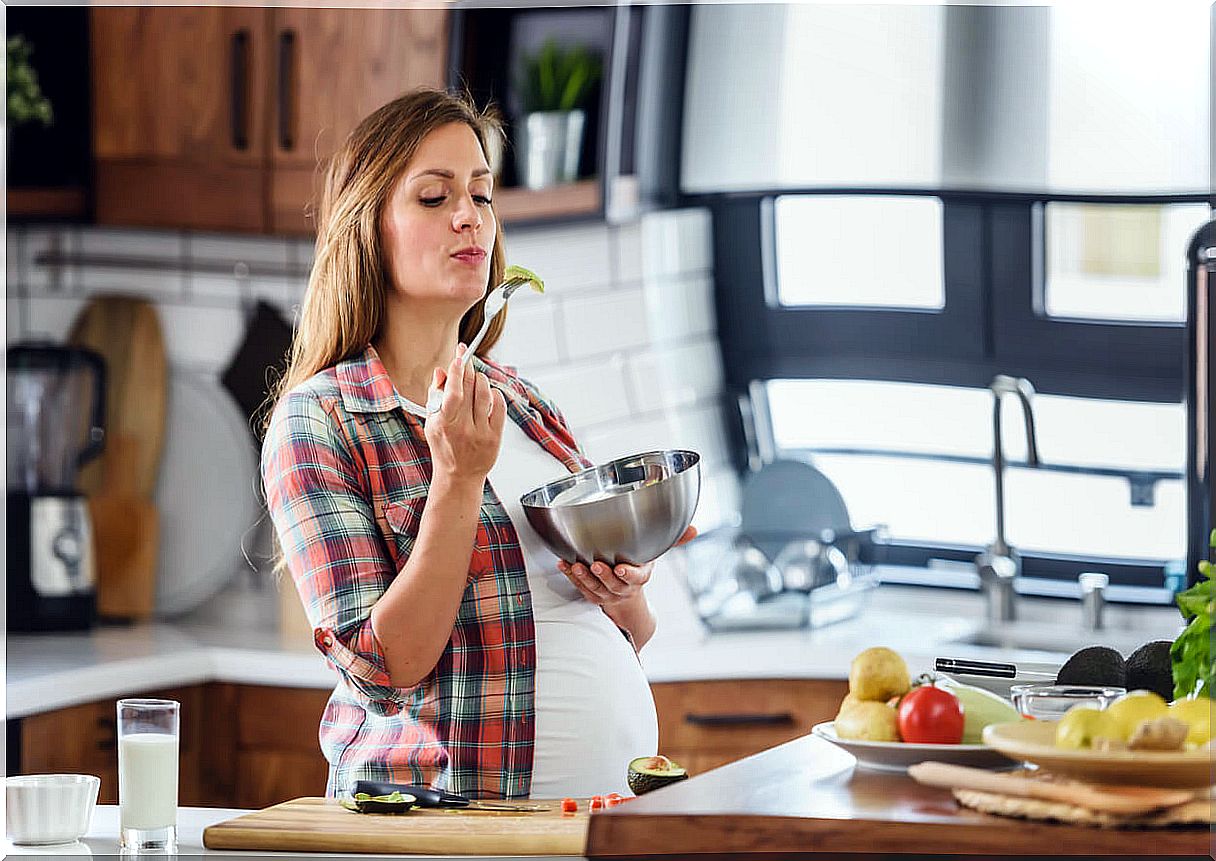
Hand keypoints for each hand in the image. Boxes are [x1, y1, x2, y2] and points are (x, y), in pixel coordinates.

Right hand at [425, 344, 506, 483]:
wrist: (459, 476)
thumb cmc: (444, 446)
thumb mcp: (431, 422)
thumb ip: (435, 395)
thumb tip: (442, 370)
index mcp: (443, 424)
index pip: (453, 392)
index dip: (456, 371)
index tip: (459, 356)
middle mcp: (463, 428)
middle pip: (470, 388)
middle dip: (468, 367)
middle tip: (465, 356)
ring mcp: (481, 433)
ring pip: (485, 394)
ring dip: (481, 379)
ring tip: (475, 377)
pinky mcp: (495, 437)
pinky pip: (499, 407)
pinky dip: (495, 394)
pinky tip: (489, 393)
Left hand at [556, 526, 697, 609]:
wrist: (628, 598)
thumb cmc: (640, 568)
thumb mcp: (656, 554)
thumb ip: (673, 540)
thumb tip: (694, 529)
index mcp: (640, 578)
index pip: (637, 579)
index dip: (629, 575)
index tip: (621, 569)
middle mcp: (623, 588)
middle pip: (613, 585)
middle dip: (604, 576)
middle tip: (596, 564)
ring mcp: (606, 593)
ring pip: (595, 588)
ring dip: (584, 577)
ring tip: (576, 565)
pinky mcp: (592, 593)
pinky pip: (580, 587)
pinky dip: (570, 577)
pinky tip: (563, 564)